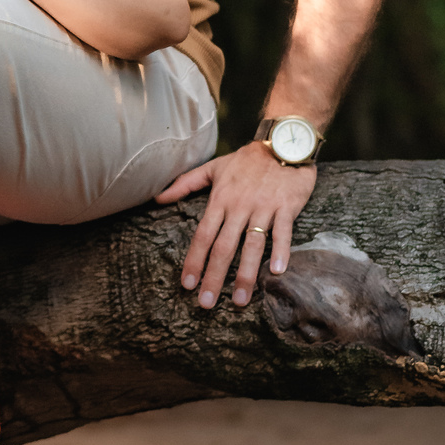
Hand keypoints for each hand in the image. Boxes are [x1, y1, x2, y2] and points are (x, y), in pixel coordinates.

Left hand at [155, 141, 316, 309]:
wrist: (283, 141)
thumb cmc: (247, 159)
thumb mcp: (213, 168)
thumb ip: (185, 183)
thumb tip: (157, 197)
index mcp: (221, 199)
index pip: (203, 235)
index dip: (194, 260)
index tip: (187, 284)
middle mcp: (240, 206)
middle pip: (223, 246)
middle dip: (214, 276)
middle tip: (207, 303)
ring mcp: (264, 208)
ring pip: (252, 245)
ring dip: (246, 274)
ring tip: (240, 300)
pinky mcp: (287, 208)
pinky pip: (283, 233)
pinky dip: (281, 252)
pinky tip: (277, 272)